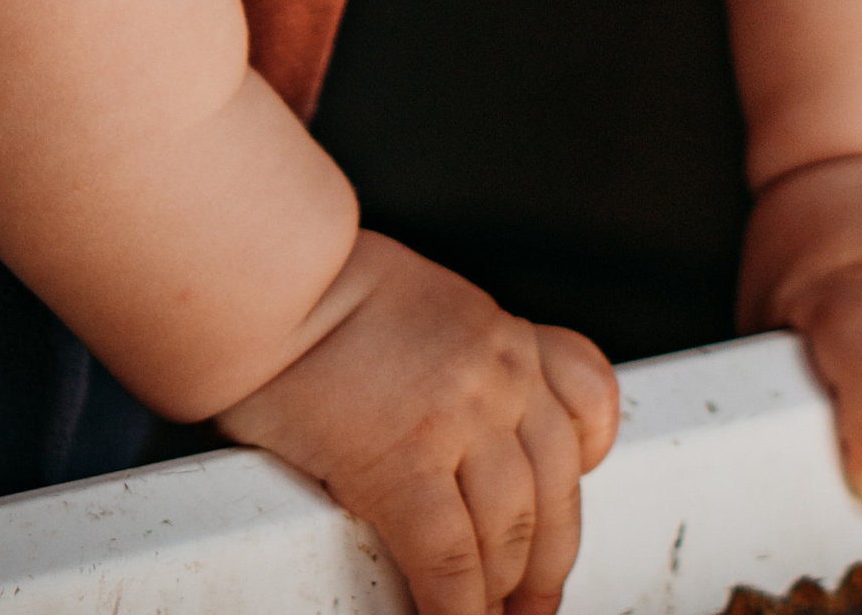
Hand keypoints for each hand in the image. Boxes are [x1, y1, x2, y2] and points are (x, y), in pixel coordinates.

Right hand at [218, 231, 618, 614]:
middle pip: (557, 489)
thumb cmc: (323, 293)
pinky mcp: (405, 465)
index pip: (588, 408)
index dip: (583, 481)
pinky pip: (452, 563)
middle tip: (534, 604)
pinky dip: (457, 610)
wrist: (272, 279)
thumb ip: (465, 361)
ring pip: (511, 535)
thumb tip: (464, 436)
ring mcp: (460, 419)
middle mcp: (501, 374)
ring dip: (501, 592)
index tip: (562, 519)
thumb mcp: (430, 305)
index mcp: (507, 336)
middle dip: (548, 563)